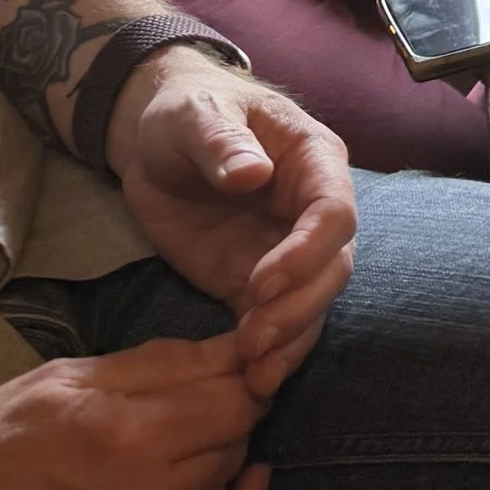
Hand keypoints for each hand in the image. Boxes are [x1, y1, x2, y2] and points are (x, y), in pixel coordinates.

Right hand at [0, 335, 269, 489]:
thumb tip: (226, 347)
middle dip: (222, 409)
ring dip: (216, 455)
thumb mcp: (56, 382)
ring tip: (176, 439)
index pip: (233, 394)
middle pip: (234, 436)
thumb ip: (151, 364)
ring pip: (224, 484)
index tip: (228, 362)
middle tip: (189, 399)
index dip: (238, 371)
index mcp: (124, 432)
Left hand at [107, 51, 357, 400]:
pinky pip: (276, 321)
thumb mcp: (195, 114)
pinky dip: (270, 352)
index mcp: (313, 160)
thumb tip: (254, 174)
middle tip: (252, 340)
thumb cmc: (186, 110)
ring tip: (255, 375)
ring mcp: (286, 250)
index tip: (259, 282)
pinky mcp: (253, 282)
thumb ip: (222, 141)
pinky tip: (251, 379)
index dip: (306, 252)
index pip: (334, 212)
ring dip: (290, 340)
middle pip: (332, 267)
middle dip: (299, 308)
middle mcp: (312, 210)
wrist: (155, 140)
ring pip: (312, 303)